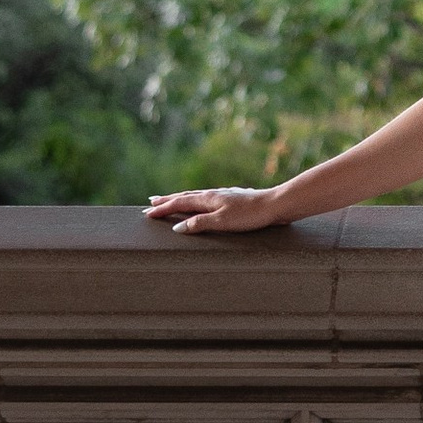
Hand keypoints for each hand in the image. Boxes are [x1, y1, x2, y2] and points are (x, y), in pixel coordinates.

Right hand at [144, 186, 293, 237]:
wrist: (275, 205)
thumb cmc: (249, 215)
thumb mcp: (222, 222)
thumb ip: (199, 224)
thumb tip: (177, 228)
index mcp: (208, 199)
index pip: (179, 204)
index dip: (163, 209)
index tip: (147, 213)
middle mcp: (213, 194)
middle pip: (185, 196)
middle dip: (167, 201)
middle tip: (151, 202)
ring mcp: (223, 195)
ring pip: (196, 196)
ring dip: (180, 199)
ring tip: (170, 200)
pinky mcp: (232, 199)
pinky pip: (206, 199)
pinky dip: (195, 201)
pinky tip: (201, 202)